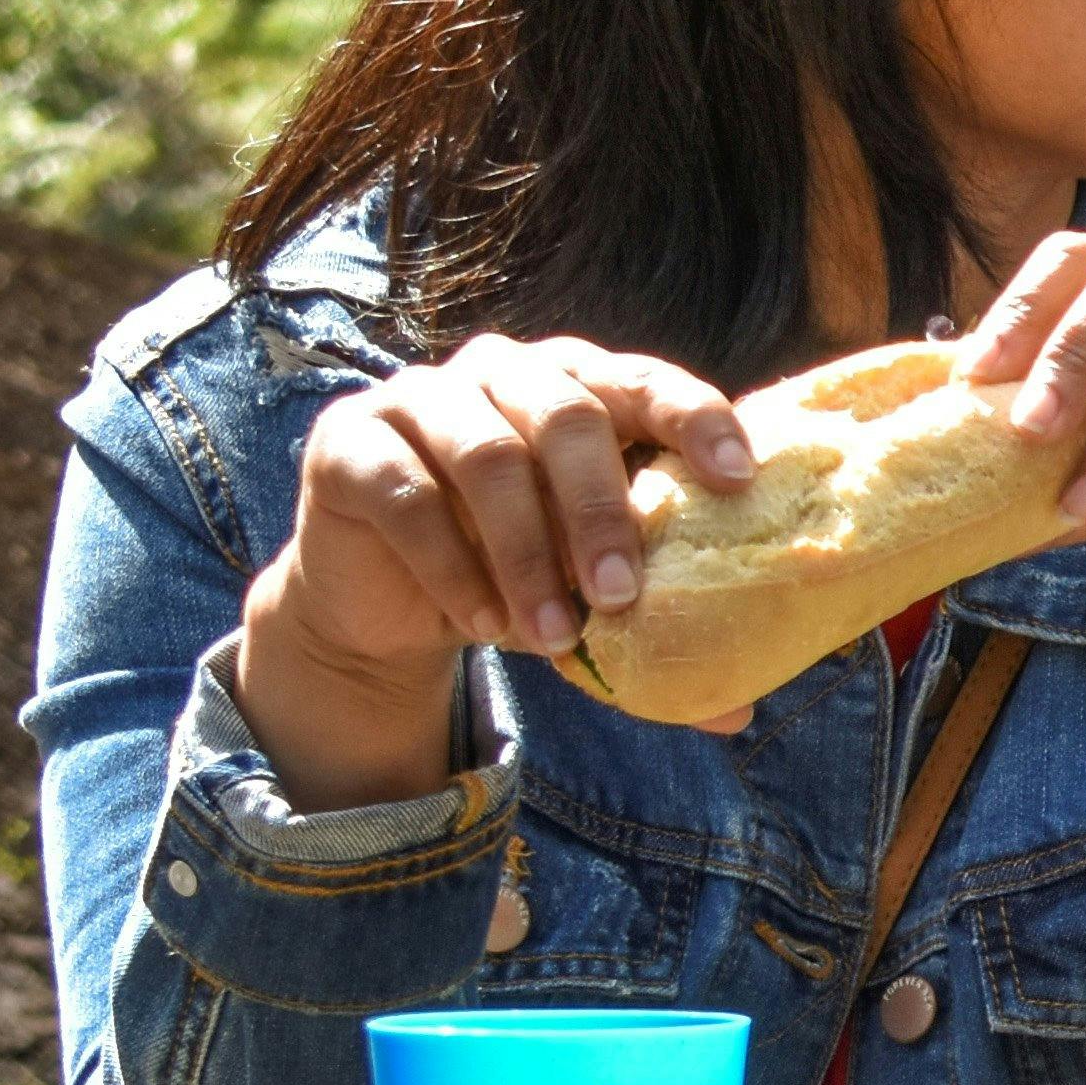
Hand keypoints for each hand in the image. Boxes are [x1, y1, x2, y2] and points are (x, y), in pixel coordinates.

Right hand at [239, 336, 766, 791]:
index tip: (737, 479)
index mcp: (581, 382)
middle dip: (602, 510)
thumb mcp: (586, 589)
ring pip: (487, 457)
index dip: (694, 420)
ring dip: (527, 555)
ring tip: (554, 636)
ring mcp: (420, 395)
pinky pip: (408, 497)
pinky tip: (484, 625)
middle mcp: (504, 370)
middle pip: (567, 415)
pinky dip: (455, 570)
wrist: (387, 604)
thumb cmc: (513, 575)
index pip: (646, 380)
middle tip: (623, 594)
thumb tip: (736, 714)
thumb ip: (655, 626)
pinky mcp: (348, 440)